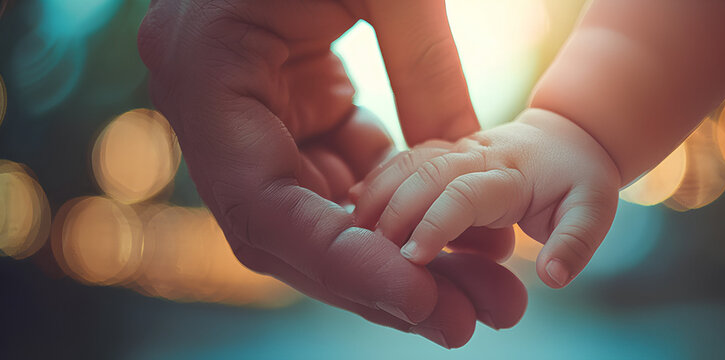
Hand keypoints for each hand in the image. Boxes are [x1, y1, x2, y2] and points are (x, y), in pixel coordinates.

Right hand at [138, 0, 525, 346]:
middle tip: (466, 321)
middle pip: (290, 229)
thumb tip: (474, 181)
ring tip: (478, 293)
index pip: (264, 202)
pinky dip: (392, 208)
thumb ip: (429, 77)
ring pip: (316, 213)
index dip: (343, 262)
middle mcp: (214, 106)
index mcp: (207, 70)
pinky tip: (454, 235)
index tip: (421, 301)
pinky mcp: (286, 106)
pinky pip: (335, 174)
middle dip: (380, 281)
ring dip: (395, 256)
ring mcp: (247, 110)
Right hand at [354, 109, 621, 287]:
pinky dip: (375, 179)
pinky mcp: (438, 153)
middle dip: (394, 212)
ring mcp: (453, 151)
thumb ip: (574, 242)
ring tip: (353, 231)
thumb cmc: (578, 178)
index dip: (437, 223)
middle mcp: (476, 156)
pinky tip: (351, 200)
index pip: (466, 194)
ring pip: (406, 162)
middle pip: (425, 175)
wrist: (563, 138)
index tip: (413, 258)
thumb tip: (554, 276)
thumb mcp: (593, 209)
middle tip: (373, 253)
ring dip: (377, 195)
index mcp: (510, 173)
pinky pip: (401, 160)